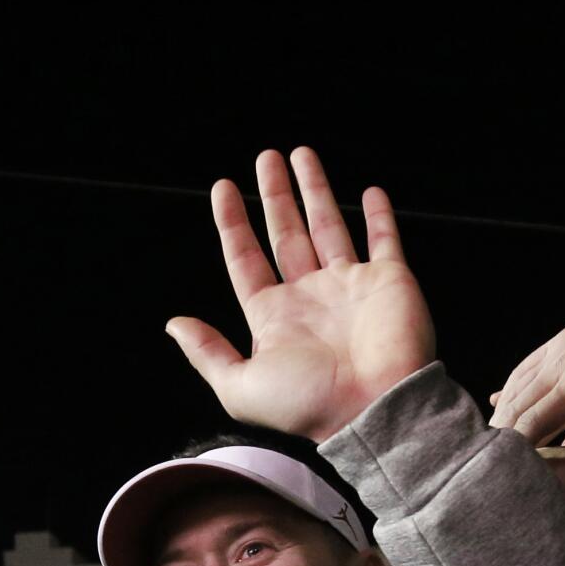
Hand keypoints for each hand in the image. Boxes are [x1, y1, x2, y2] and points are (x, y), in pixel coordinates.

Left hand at [166, 147, 433, 443]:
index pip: (247, 259)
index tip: (223, 188)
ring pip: (329, 226)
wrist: (376, 410)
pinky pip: (384, 240)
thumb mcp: (241, 387)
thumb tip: (174, 324)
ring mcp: (351, 286)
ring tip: (301, 155)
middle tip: (265, 158)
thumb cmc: (310, 404)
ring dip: (315, 190)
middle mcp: (312, 296)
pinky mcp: (390, 281)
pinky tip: (368, 191)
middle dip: (274, 195)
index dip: (233, 223)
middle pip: (286, 234)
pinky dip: (379, 216)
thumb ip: (207, 354)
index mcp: (276, 317)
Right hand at [491, 251, 564, 461]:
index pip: (534, 421)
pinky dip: (511, 388)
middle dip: (503, 435)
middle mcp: (559, 367)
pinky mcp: (560, 342)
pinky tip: (501, 399)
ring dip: (504, 413)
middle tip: (492, 462)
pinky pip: (526, 368)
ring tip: (493, 440)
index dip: (518, 447)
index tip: (507, 468)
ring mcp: (557, 352)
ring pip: (517, 387)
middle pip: (518, 406)